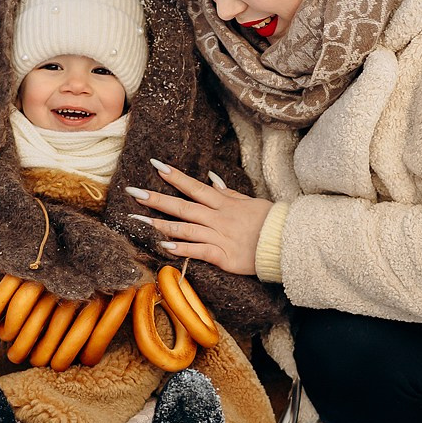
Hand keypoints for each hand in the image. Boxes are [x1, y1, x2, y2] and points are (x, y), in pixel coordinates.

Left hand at [127, 159, 270, 277]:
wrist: (287, 243)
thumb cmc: (269, 221)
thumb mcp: (249, 202)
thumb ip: (227, 193)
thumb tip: (211, 179)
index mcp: (224, 203)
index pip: (195, 187)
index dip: (175, 177)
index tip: (155, 166)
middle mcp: (219, 218)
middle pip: (183, 206)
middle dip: (157, 199)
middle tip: (133, 192)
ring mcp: (220, 237)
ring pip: (186, 228)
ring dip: (161, 224)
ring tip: (138, 220)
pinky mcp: (224, 256)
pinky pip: (199, 251)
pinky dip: (182, 248)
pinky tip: (163, 246)